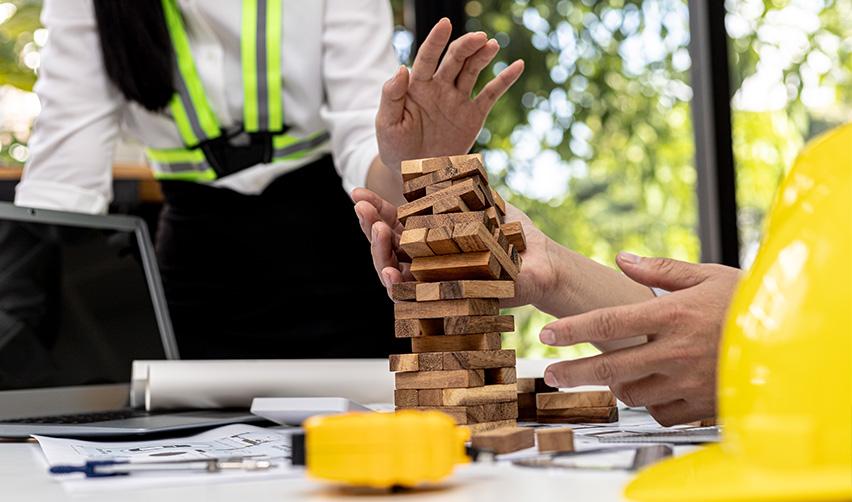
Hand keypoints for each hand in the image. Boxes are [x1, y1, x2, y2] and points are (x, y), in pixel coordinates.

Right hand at [351, 187, 557, 307]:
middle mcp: (425, 259)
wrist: (542, 262)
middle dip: (368, 227)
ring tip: (377, 232)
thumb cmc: (513, 234)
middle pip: (385, 247)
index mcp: (429, 235)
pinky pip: (411, 299)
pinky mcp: (442, 301)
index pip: (393, 221)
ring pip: (390, 274)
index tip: (357, 193)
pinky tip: (390, 272)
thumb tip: (431, 165)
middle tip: (362, 210)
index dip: (373, 209)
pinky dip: (396, 286)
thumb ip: (455, 188)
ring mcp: (431, 281)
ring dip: (377, 253)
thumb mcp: (482, 201)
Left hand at [376, 18, 523, 171]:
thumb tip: (402, 68)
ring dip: (482, 56)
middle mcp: (439, 87)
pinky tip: (517, 65)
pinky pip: (491, 94)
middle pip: (455, 59)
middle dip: (466, 46)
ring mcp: (457, 99)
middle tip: (479, 38)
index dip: (436, 40)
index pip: (427, 57)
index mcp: (417, 86)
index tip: (444, 24)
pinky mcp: (473, 115)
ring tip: (491, 45)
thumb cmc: (395, 147)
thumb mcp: (386, 124)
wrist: (414, 174)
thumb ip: (391, 96)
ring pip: (472, 71)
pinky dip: (504, 79)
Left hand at [538, 254, 739, 425]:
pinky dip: (649, 404)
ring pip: (632, 393)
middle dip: (573, 372)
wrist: (794, 338)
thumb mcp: (706, 275)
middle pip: (610, 366)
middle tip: (551, 374)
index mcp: (673, 314)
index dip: (572, 330)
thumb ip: (659, 269)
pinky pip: (661, 412)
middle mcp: (676, 350)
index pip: (608, 323)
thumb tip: (621, 257)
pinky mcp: (703, 403)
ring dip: (615, 386)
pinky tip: (650, 390)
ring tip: (610, 376)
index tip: (546, 334)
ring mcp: (689, 380)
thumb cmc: (748, 302)